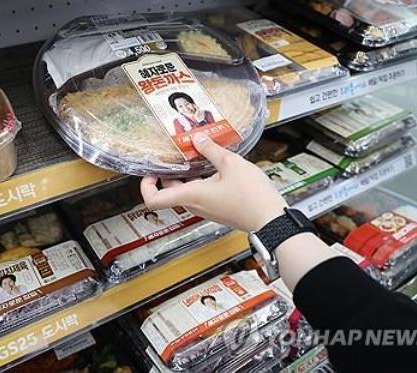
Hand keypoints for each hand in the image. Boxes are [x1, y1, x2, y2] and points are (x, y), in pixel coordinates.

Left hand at [141, 133, 287, 231]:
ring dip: (186, 175)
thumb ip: (211, 150)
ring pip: (186, 192)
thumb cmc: (252, 197)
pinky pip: (200, 195)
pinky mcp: (218, 209)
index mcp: (191, 195)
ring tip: (197, 156)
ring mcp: (206, 209)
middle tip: (176, 155)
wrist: (271, 220)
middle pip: (170, 192)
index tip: (150, 172)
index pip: (154, 200)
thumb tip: (198, 139)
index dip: (145, 186)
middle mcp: (195, 205)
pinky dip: (200, 181)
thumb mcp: (231, 164)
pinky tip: (214, 167)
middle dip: (169, 173)